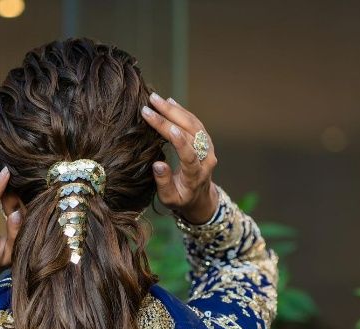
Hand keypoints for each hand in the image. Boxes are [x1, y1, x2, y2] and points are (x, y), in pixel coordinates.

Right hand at [140, 92, 218, 223]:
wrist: (200, 197)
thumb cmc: (181, 199)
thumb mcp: (170, 199)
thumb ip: (163, 183)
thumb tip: (158, 165)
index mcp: (196, 175)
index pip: (190, 155)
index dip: (180, 141)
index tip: (168, 127)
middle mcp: (206, 159)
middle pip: (191, 134)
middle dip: (170, 117)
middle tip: (151, 103)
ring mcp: (208, 148)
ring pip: (193, 124)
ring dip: (175, 110)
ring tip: (156, 99)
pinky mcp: (206, 141)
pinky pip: (195, 123)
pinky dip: (182, 111)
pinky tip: (169, 102)